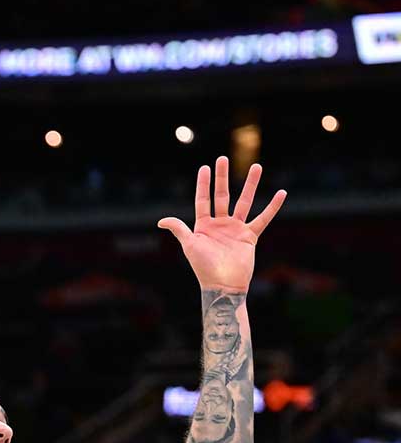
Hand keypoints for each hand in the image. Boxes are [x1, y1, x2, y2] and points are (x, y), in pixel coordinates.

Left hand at [158, 157, 286, 291]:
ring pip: (244, 201)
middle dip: (222, 177)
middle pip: (222, 195)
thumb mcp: (190, 245)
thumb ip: (179, 229)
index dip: (204, 184)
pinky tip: (281, 193)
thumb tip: (161, 221)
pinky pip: (263, 218)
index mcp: (203, 225)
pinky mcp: (250, 236)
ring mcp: (236, 228)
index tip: (205, 167)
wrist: (224, 284)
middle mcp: (220, 224)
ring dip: (250, 184)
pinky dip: (272, 206)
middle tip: (223, 158)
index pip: (203, 199)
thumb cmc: (204, 267)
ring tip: (256, 166)